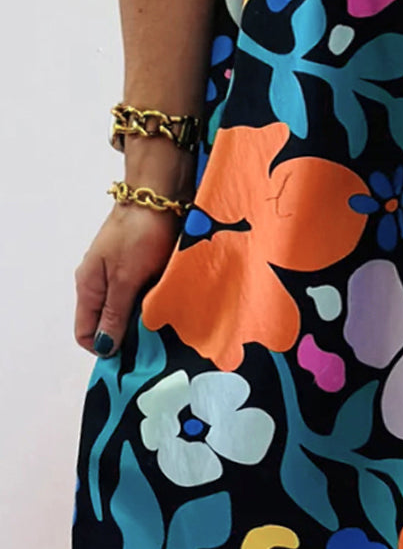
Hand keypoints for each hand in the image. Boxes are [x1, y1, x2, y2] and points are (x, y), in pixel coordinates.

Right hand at [75, 146, 192, 356]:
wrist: (160, 194)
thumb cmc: (139, 233)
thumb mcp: (126, 279)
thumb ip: (114, 313)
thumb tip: (103, 347)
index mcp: (87, 286)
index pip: (86, 334)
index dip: (106, 348)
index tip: (132, 353)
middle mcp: (100, 282)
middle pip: (109, 322)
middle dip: (129, 333)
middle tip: (155, 339)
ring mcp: (120, 271)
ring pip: (128, 308)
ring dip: (145, 316)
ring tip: (166, 319)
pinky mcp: (140, 263)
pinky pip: (143, 292)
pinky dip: (154, 298)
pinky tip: (171, 300)